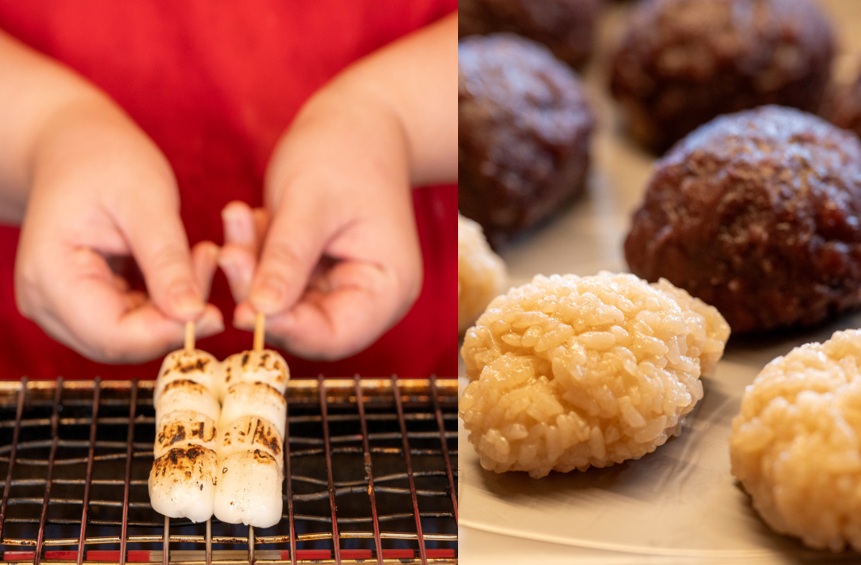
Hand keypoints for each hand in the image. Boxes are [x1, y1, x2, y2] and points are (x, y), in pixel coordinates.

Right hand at [14, 115, 222, 362]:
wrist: (77, 146)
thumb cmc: (107, 161)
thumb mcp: (145, 202)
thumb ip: (165, 261)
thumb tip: (191, 316)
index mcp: (51, 277)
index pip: (114, 335)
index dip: (167, 332)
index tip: (215, 312)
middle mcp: (47, 303)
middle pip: (123, 342)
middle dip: (176, 318)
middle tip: (213, 269)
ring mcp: (64, 307)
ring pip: (133, 335)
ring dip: (175, 308)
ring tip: (204, 257)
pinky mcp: (87, 304)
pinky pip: (135, 320)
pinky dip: (167, 300)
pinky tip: (189, 264)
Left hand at [219, 96, 422, 359]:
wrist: (359, 119)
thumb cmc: (346, 151)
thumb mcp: (311, 202)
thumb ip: (287, 259)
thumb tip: (261, 314)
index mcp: (387, 287)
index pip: (335, 335)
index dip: (289, 330)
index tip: (243, 311)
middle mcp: (369, 296)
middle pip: (305, 323)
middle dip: (261, 292)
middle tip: (228, 254)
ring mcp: (341, 284)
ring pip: (283, 303)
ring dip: (253, 268)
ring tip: (237, 219)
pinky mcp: (316, 271)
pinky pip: (276, 279)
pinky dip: (257, 255)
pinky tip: (248, 219)